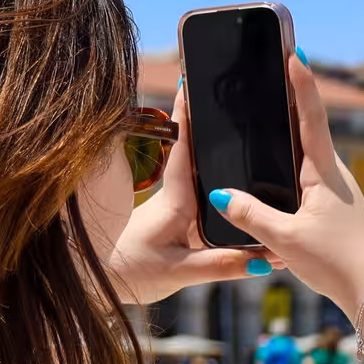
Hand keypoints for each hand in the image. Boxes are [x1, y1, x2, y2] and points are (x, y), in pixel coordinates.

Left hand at [103, 86, 284, 305]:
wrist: (97, 283)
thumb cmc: (129, 272)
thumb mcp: (179, 272)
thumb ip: (222, 264)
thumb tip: (266, 256)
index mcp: (176, 201)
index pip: (186, 149)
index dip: (188, 115)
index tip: (192, 80)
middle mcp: (176, 198)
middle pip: (201, 158)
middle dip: (215, 129)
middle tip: (232, 96)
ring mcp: (176, 210)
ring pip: (205, 181)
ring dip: (219, 160)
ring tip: (245, 137)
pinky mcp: (176, 223)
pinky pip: (204, 202)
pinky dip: (221, 192)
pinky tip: (237, 193)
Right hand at [200, 55, 363, 317]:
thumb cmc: (337, 261)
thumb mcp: (285, 238)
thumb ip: (250, 215)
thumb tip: (221, 194)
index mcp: (323, 171)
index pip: (311, 114)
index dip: (301, 82)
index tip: (294, 52)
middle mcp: (333, 174)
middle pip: (309, 128)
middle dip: (292, 102)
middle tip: (273, 75)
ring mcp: (336, 191)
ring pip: (308, 155)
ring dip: (291, 136)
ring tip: (267, 119)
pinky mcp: (336, 210)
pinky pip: (308, 178)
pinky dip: (291, 167)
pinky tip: (275, 178)